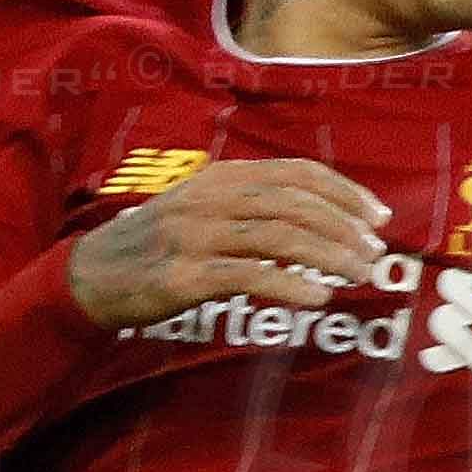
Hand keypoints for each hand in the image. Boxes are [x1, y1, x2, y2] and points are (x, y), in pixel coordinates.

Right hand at [72, 159, 386, 327]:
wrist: (92, 275)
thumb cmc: (160, 245)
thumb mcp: (204, 210)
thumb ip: (255, 208)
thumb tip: (324, 222)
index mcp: (221, 177)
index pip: (295, 173)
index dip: (343, 192)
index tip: (378, 217)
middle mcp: (209, 198)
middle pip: (293, 204)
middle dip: (343, 227)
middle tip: (375, 253)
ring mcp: (194, 235)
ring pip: (277, 237)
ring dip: (328, 256)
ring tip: (360, 275)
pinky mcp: (183, 275)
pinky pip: (248, 276)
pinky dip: (290, 286)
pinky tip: (319, 298)